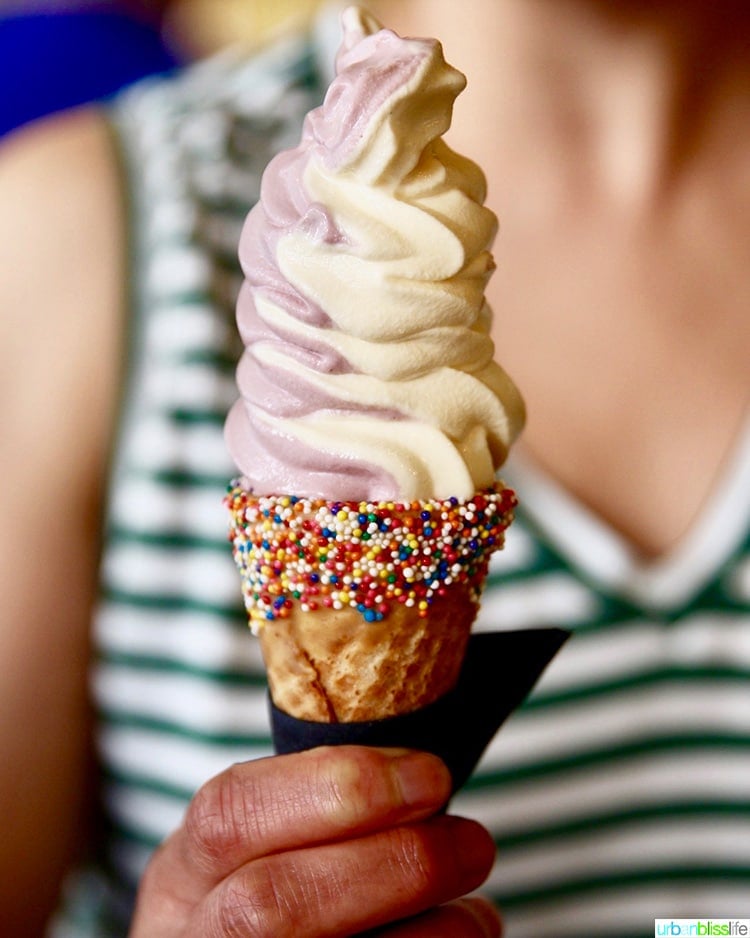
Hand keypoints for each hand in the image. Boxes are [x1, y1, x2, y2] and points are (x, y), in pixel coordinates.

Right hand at [129, 745, 499, 936]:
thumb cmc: (274, 891)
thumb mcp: (261, 848)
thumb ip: (313, 810)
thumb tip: (422, 768)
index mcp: (181, 877)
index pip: (230, 814)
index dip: (338, 787)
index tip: (430, 773)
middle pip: (273, 906)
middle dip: (393, 864)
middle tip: (473, 841)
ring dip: (434, 931)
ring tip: (477, 909)